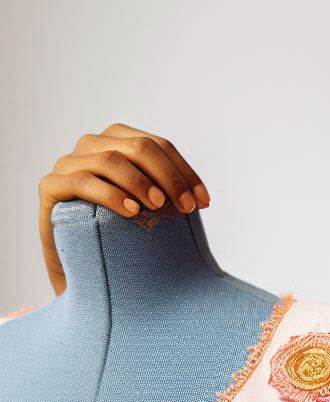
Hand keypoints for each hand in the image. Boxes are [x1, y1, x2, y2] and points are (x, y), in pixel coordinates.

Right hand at [37, 123, 210, 293]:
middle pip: (140, 148)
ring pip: (110, 160)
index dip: (185, 172)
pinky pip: (82, 182)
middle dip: (169, 177)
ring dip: (140, 182)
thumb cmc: (119, 231)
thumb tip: (204, 200)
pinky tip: (131, 211)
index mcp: (119, 142)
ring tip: (158, 206)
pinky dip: (110, 194)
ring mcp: (69, 163)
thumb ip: (167, 194)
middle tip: (186, 208)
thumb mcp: (148, 209)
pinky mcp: (51, 186)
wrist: (77, 258)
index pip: (160, 146)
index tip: (205, 203)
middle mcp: (93, 145)